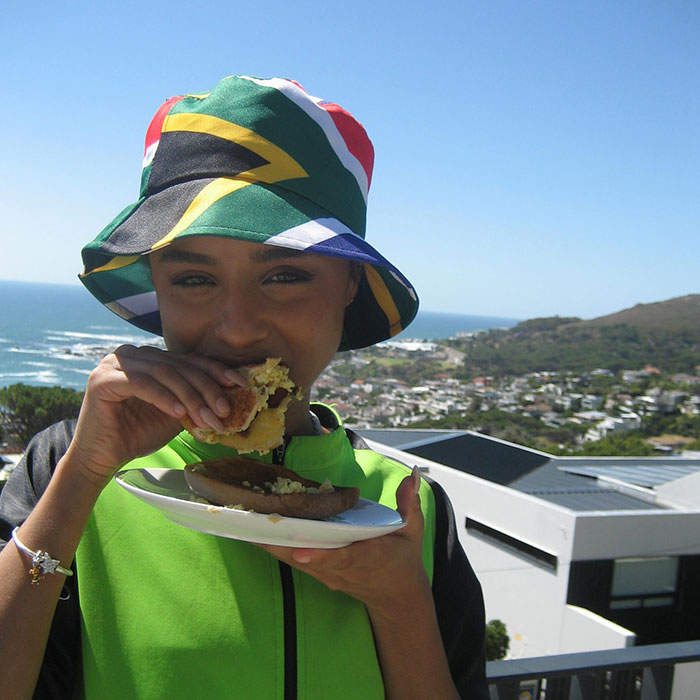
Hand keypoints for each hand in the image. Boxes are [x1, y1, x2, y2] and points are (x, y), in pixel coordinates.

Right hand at [67, 345, 243, 487]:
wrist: (103, 457)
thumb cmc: (139, 434)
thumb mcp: (177, 413)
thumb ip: (195, 399)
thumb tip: (231, 395)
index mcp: (152, 357)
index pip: (190, 360)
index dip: (217, 371)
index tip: (241, 386)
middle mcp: (135, 354)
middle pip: (180, 367)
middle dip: (207, 389)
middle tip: (224, 410)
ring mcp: (116, 363)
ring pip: (164, 374)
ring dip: (190, 397)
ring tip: (207, 417)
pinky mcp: (103, 379)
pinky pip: (142, 384)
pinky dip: (164, 398)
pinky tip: (180, 413)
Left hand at [258, 467, 428, 620]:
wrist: (396, 596)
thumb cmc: (403, 558)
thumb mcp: (413, 530)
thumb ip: (410, 503)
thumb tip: (413, 473)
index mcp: (369, 556)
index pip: (344, 557)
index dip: (322, 555)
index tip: (303, 552)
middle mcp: (343, 567)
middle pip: (308, 557)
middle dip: (282, 543)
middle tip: (256, 524)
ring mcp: (328, 573)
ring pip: (294, 559)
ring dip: (271, 543)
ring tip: (247, 522)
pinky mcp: (318, 573)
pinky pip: (292, 559)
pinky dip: (274, 546)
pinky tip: (255, 530)